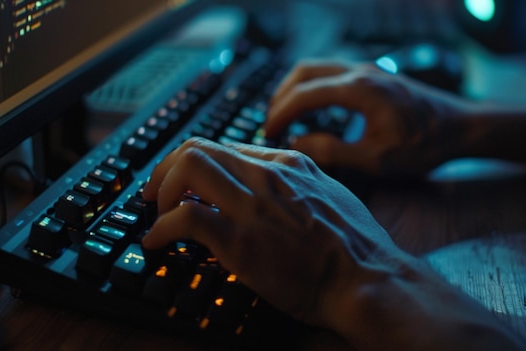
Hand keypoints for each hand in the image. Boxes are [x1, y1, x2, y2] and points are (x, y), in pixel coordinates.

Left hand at [141, 137, 397, 324]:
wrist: (368, 279)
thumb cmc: (356, 246)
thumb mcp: (331, 196)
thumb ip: (300, 185)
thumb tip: (276, 190)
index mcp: (289, 163)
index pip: (227, 147)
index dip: (199, 164)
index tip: (189, 183)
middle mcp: (267, 175)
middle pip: (200, 147)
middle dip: (168, 167)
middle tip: (158, 192)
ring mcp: (253, 205)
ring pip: (188, 167)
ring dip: (162, 189)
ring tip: (158, 213)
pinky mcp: (241, 239)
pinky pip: (185, 218)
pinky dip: (162, 228)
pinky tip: (157, 242)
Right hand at [265, 59, 467, 177]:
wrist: (462, 128)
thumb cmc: (424, 145)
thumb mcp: (377, 159)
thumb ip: (332, 152)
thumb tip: (296, 143)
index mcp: (359, 89)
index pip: (304, 94)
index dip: (280, 114)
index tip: (268, 134)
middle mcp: (360, 71)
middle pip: (305, 71)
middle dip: (282, 96)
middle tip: (272, 123)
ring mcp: (369, 70)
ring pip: (318, 67)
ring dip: (297, 88)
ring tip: (287, 116)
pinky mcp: (375, 75)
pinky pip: (333, 72)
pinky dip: (314, 86)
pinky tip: (315, 109)